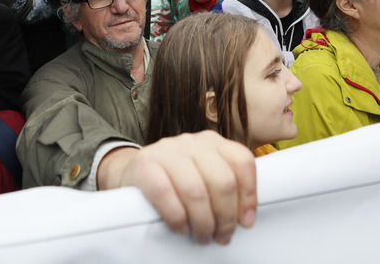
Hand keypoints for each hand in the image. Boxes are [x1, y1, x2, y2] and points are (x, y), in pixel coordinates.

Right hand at [97, 131, 256, 244]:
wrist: (131, 172)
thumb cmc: (174, 179)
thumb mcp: (202, 174)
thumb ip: (224, 185)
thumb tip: (245, 217)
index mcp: (213, 142)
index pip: (242, 161)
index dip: (249, 195)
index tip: (246, 221)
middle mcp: (192, 142)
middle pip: (222, 181)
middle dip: (226, 216)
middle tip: (221, 236)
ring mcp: (167, 150)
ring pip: (196, 190)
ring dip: (203, 222)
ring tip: (202, 236)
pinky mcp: (145, 164)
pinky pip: (165, 193)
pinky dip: (177, 217)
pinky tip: (181, 227)